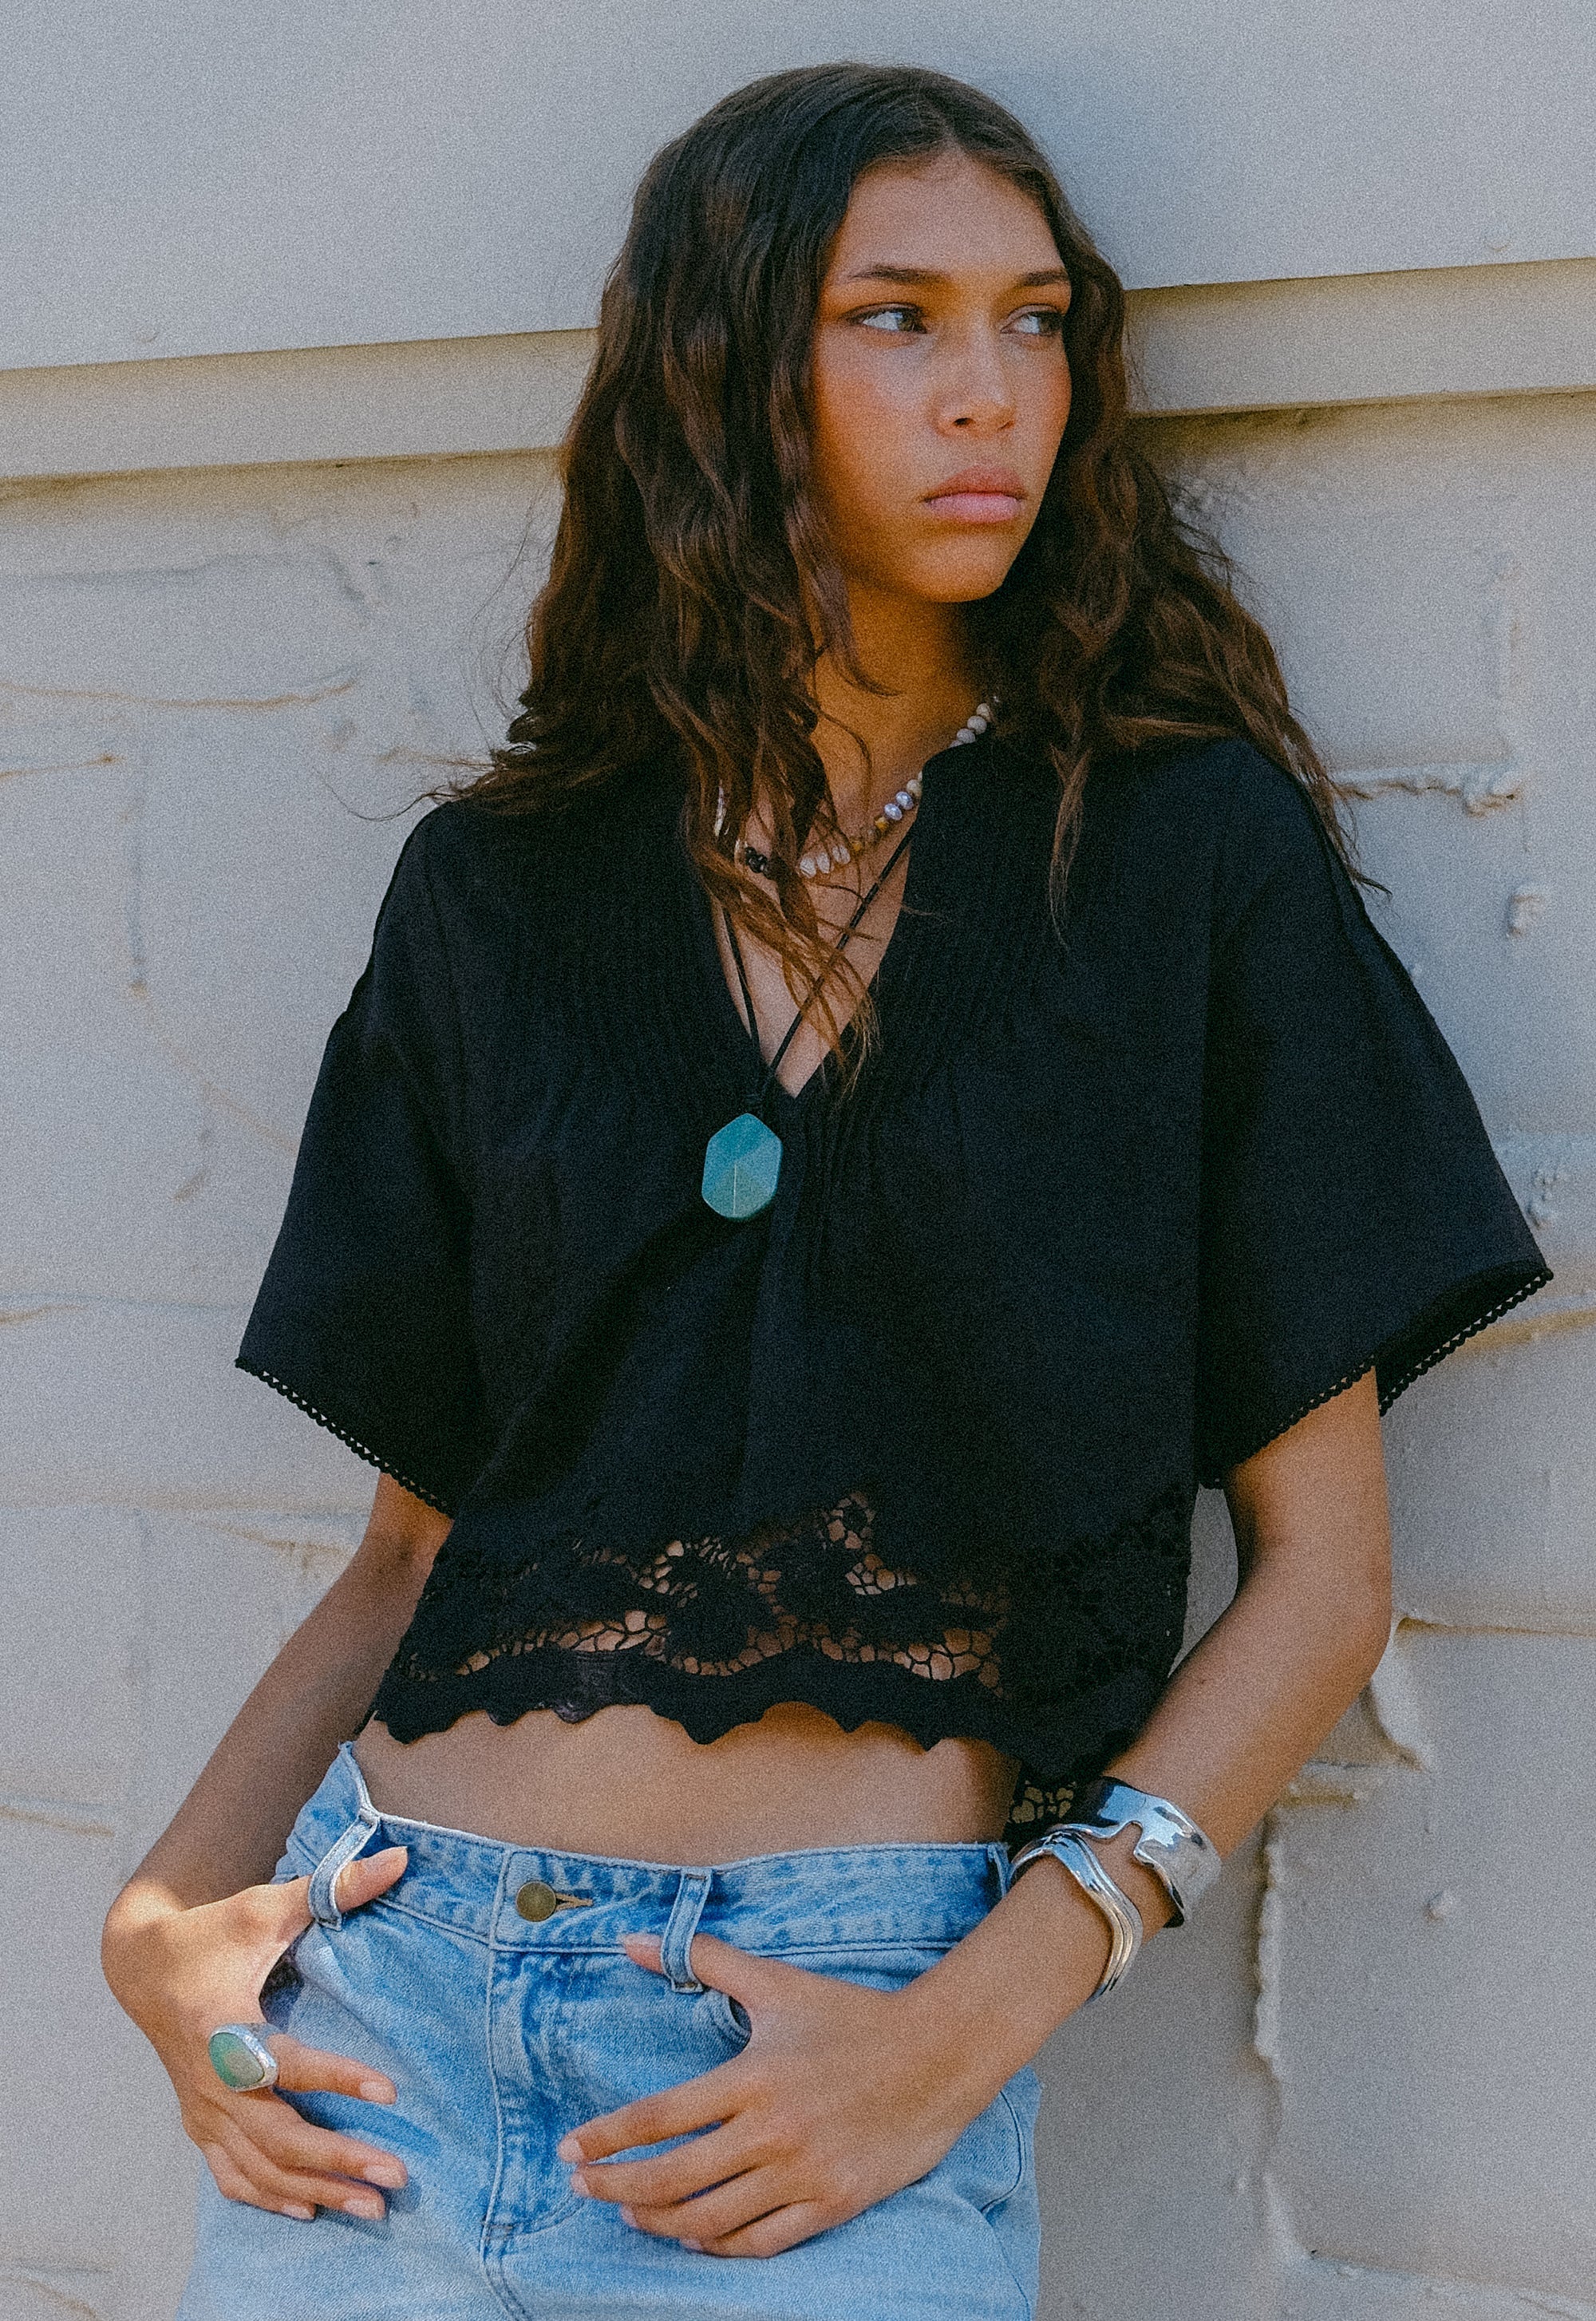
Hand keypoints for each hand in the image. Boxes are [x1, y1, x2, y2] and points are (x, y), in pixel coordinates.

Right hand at [101, 1850, 411, 2222]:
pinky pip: (230, 2175)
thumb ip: (333, 1886)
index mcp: (222, 2026)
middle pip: (275, 2136)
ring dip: (315, 2189)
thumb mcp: (266, 1906)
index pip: (284, 2064)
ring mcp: (202, 2108)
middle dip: (337, 2160)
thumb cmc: (212, 1932)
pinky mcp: (199, 2122)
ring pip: (258, 2167)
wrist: (142, 1965)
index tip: (390, 2092)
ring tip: (373, 2207)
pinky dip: (269, 2197)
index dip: (336, 2078)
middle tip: (396, 2177)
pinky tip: (311, 2210)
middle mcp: (209, 2079)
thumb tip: (400, 1859)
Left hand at [557, 1931, 1001, 2258]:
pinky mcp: (832, 2204)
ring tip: (631, 2214)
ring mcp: (803, 2174)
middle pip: (674, 2178)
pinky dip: (720, 2247)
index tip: (569, 2149)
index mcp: (752, 2077)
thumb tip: (632, 1938)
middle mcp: (772, 2132)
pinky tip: (695, 2236)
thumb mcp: (777, 1983)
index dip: (607, 2138)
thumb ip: (706, 1960)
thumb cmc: (850, 2016)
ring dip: (660, 2223)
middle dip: (617, 2188)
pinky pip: (762, 2243)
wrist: (937, 2056)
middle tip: (583, 2187)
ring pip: (711, 2220)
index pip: (659, 2118)